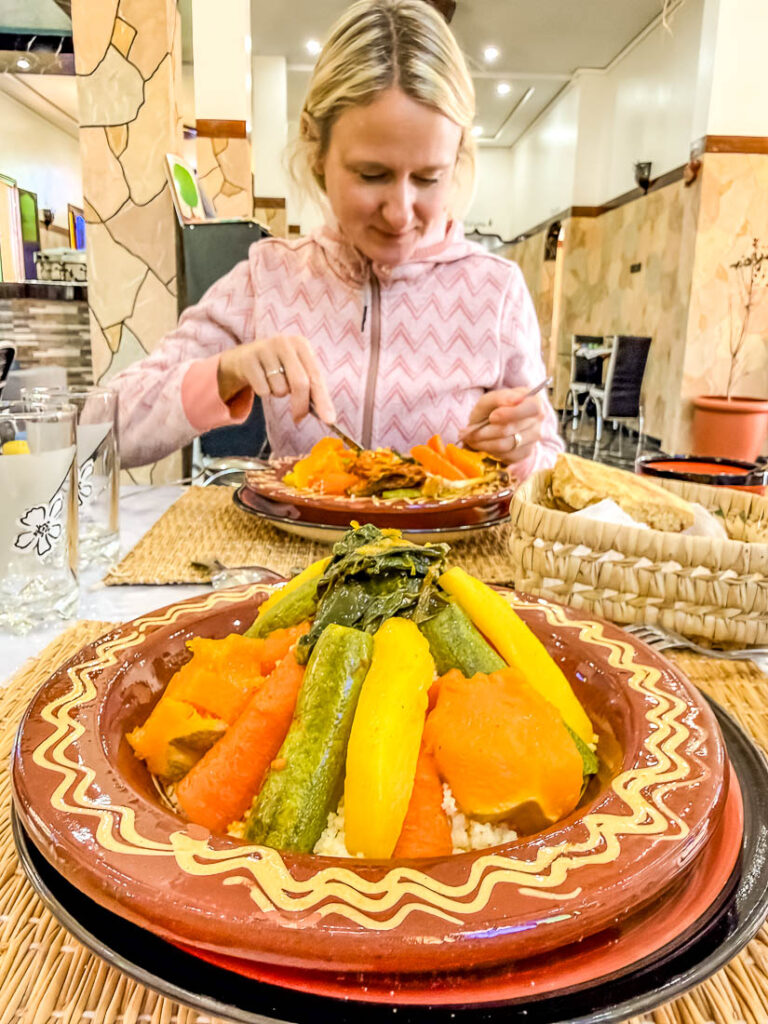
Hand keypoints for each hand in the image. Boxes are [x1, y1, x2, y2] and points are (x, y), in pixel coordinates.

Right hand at [218, 335, 335, 423]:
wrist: (243, 359)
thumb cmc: (277, 368)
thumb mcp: (295, 370)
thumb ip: (312, 389)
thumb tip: (327, 416)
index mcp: (301, 344)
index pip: (316, 376)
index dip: (323, 400)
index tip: (329, 420)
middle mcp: (284, 343)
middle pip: (300, 383)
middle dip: (301, 405)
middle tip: (298, 418)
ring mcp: (264, 349)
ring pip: (279, 389)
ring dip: (278, 393)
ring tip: (272, 382)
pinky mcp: (248, 360)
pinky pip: (262, 390)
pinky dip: (264, 392)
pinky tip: (260, 380)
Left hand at [459, 387, 546, 464]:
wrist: (490, 424)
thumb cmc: (492, 409)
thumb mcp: (490, 399)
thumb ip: (500, 397)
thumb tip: (516, 399)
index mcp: (533, 401)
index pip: (531, 408)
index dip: (511, 414)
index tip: (492, 417)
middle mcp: (538, 421)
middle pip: (511, 429)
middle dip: (486, 431)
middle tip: (469, 431)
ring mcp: (533, 439)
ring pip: (506, 445)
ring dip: (484, 443)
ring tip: (472, 438)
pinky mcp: (525, 453)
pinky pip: (505, 456)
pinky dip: (490, 451)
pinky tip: (485, 444)